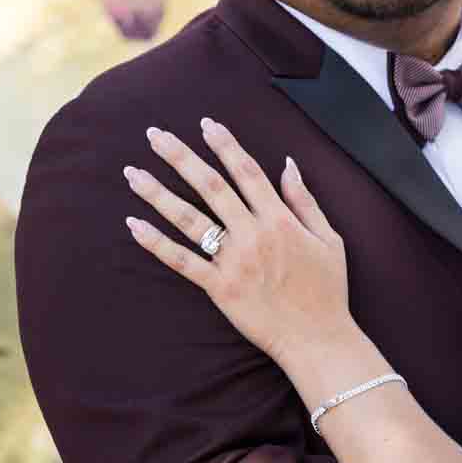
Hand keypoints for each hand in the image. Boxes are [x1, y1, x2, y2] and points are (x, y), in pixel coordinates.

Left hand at [123, 119, 347, 363]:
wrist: (318, 338)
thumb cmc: (327, 290)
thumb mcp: (329, 239)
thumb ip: (305, 200)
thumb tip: (288, 164)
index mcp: (280, 220)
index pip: (247, 171)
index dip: (225, 145)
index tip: (206, 124)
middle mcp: (253, 235)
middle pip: (211, 186)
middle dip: (180, 156)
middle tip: (154, 134)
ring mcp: (234, 262)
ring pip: (189, 219)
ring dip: (158, 193)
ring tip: (132, 172)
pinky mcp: (220, 288)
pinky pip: (182, 262)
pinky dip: (156, 244)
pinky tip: (134, 224)